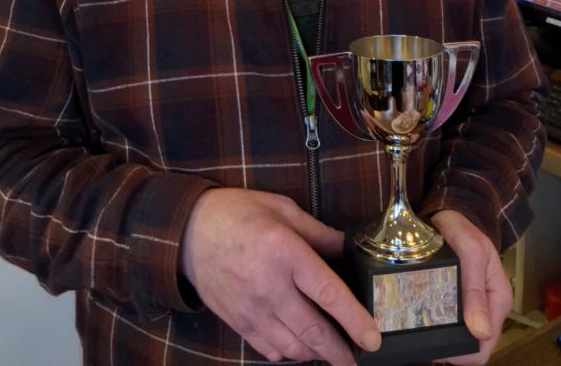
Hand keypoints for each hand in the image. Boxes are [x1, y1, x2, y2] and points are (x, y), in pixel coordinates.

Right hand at [180, 188, 381, 364]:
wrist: (188, 232)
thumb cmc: (237, 213)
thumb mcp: (281, 209)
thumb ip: (317, 231)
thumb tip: (345, 246)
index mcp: (284, 252)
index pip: (327, 293)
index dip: (354, 319)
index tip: (372, 338)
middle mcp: (269, 286)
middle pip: (313, 331)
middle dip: (339, 351)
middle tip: (356, 359)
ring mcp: (251, 309)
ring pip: (293, 347)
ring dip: (315, 353)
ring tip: (330, 349)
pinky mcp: (238, 322)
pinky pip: (269, 350)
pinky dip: (289, 353)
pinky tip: (298, 345)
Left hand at [430, 210, 512, 364]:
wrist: (451, 211)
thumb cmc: (462, 227)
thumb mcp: (470, 251)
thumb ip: (475, 289)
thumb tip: (480, 332)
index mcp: (498, 299)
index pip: (486, 344)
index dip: (463, 355)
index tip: (436, 352)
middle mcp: (489, 306)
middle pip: (473, 345)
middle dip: (451, 350)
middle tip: (423, 345)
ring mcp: (475, 304)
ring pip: (462, 336)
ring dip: (443, 340)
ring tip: (420, 337)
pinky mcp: (460, 299)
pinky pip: (453, 323)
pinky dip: (439, 327)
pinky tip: (424, 325)